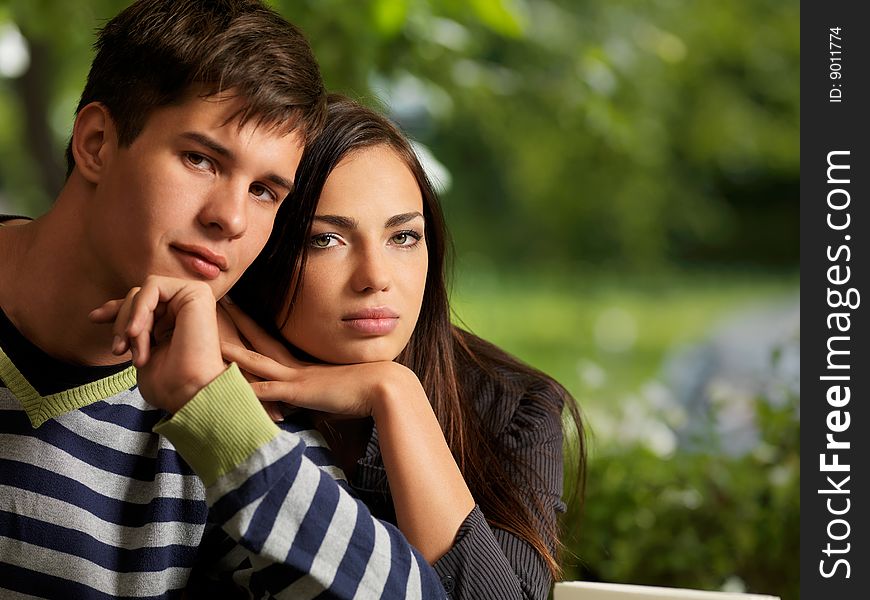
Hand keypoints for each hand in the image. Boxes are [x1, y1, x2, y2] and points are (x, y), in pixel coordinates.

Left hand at [90, 275, 224, 411]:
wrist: (189, 392)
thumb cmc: (168, 383)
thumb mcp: (139, 349)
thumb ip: (130, 327)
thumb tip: (101, 311)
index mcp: (175, 320)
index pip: (140, 303)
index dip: (115, 309)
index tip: (93, 318)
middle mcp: (186, 306)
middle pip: (137, 298)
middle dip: (121, 323)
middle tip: (119, 350)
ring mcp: (192, 298)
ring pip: (142, 293)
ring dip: (130, 322)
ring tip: (134, 351)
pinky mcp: (196, 292)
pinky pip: (153, 286)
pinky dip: (138, 308)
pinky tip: (135, 332)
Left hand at [219, 298, 420, 419]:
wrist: (386, 387)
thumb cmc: (367, 389)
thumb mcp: (339, 387)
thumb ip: (323, 390)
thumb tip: (320, 394)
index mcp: (303, 365)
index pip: (270, 342)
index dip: (251, 327)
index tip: (236, 310)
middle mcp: (295, 367)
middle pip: (258, 341)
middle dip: (237, 323)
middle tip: (217, 303)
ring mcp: (295, 378)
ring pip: (256, 361)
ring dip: (232, 351)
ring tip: (209, 339)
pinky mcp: (299, 393)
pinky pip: (267, 391)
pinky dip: (247, 391)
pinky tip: (225, 390)